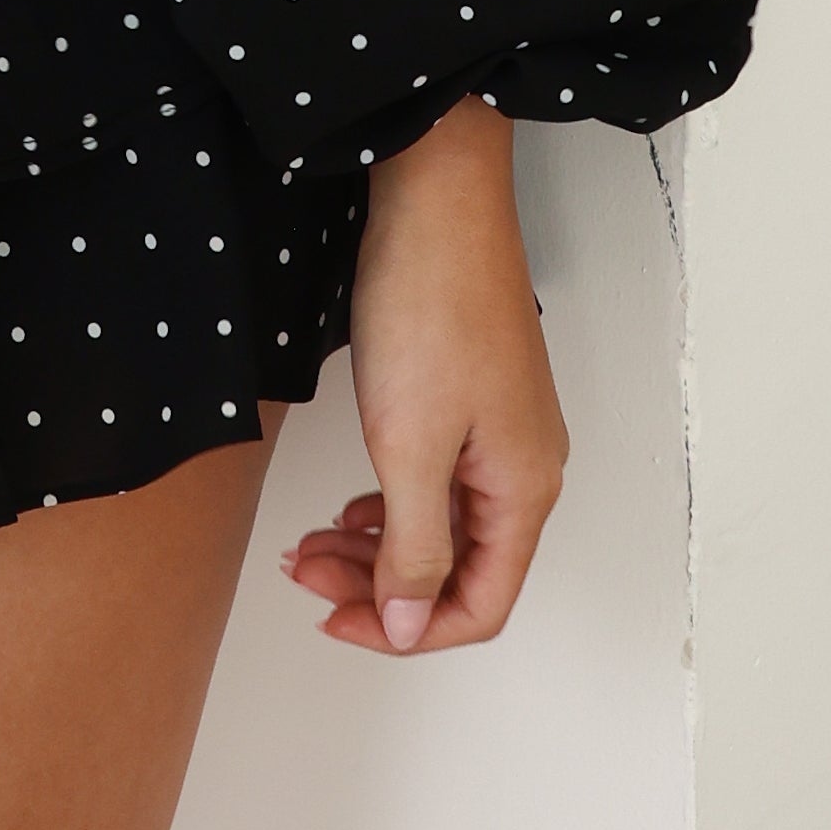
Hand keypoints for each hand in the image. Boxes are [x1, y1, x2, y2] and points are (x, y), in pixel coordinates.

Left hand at [282, 98, 566, 656]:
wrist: (436, 200)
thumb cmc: (430, 308)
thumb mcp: (409, 445)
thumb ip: (411, 544)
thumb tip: (409, 620)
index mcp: (524, 490)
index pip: (480, 605)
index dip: (407, 629)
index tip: (337, 619)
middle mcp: (524, 468)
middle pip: (459, 570)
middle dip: (379, 585)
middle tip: (305, 573)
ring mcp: (501, 431)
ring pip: (443, 525)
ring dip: (377, 546)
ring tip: (311, 543)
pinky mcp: (473, 398)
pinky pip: (438, 481)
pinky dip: (389, 502)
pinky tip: (351, 502)